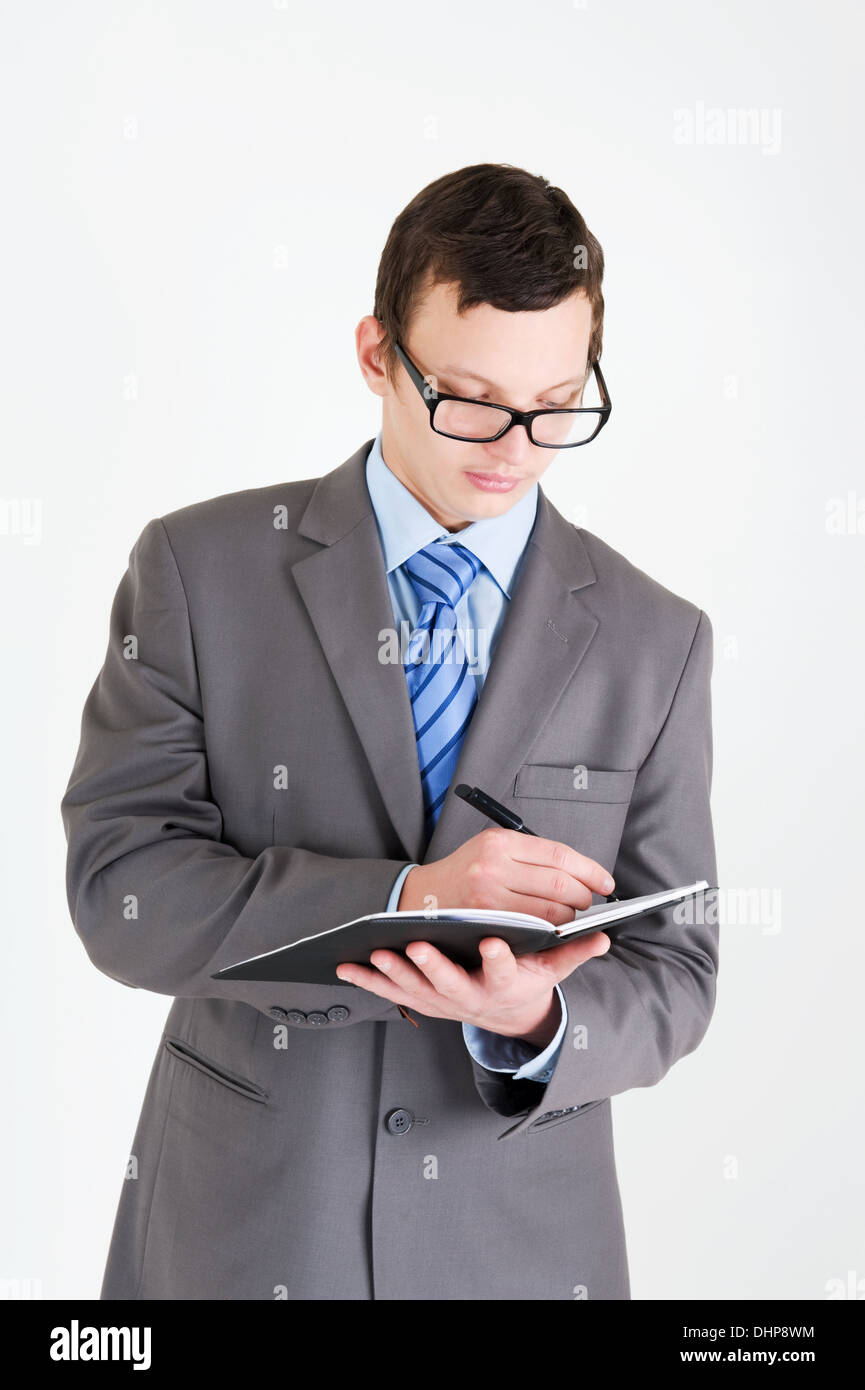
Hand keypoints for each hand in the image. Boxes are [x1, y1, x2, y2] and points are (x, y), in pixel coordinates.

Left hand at [335, 929, 610, 1040]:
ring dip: (395, 973)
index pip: (504, 971)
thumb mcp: (553, 971)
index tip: (491, 941)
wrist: (504, 1016)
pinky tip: (346, 966)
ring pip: (416, 989)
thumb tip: (606, 937)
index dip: (498, 959)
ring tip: (377, 952)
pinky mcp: (421, 1001)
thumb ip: (574, 953)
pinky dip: (369, 981)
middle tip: (417, 946)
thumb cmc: (526, 980)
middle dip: (433, 966)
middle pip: (451, 983)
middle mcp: (472, 996)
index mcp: (505, 984)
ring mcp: (443, 1001)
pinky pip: (391, 993)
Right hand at [398, 825, 614, 923]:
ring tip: (572, 915)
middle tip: (590, 901)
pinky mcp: (487, 922)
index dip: (590, 870)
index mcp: (501, 841)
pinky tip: (556, 928)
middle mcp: (494, 865)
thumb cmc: (466, 873)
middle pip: (561, 883)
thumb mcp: (493, 849)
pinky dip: (553, 930)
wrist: (423, 898)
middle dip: (584, 896)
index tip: (605, 881)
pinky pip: (534, 929)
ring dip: (570, 916)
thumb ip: (532, 856)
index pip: (560, 855)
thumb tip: (582, 872)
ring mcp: (490, 896)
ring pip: (551, 910)